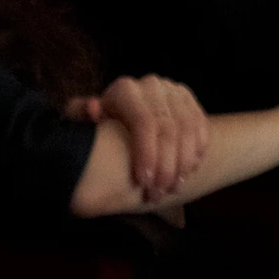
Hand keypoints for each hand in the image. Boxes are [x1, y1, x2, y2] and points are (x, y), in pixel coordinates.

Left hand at [66, 75, 208, 201]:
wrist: (119, 112)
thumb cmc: (97, 125)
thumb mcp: (81, 121)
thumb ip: (80, 115)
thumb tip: (93, 109)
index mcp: (125, 90)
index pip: (145, 122)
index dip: (147, 154)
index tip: (143, 182)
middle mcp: (152, 85)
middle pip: (168, 129)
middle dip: (166, 166)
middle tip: (158, 193)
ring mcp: (173, 91)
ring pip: (188, 129)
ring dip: (184, 162)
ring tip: (174, 187)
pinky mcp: (188, 99)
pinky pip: (199, 125)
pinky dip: (197, 150)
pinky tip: (189, 170)